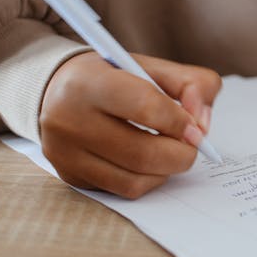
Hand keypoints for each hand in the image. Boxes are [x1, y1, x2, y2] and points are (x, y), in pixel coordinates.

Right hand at [39, 51, 221, 197]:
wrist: (54, 90)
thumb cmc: (110, 77)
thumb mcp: (147, 66)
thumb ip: (187, 83)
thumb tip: (202, 123)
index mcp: (89, 82)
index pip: (145, 106)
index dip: (180, 121)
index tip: (197, 128)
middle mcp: (70, 120)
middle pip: (142, 153)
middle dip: (180, 153)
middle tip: (192, 145)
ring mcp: (66, 154)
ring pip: (135, 179)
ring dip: (167, 170)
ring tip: (172, 151)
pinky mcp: (71, 176)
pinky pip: (123, 190)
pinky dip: (148, 180)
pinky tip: (150, 162)